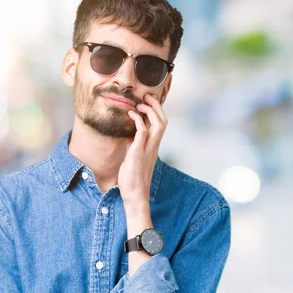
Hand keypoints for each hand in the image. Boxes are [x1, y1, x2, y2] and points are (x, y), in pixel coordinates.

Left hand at [118, 93, 167, 214]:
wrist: (135, 195)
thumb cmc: (133, 180)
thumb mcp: (132, 158)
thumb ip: (133, 146)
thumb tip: (129, 136)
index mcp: (153, 147)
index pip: (161, 124)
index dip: (156, 111)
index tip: (148, 101)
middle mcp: (154, 146)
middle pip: (163, 120)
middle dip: (156, 106)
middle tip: (147, 96)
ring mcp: (148, 149)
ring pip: (159, 124)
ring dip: (150, 110)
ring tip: (140, 103)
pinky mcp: (139, 152)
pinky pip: (143, 131)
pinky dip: (138, 120)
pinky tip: (130, 114)